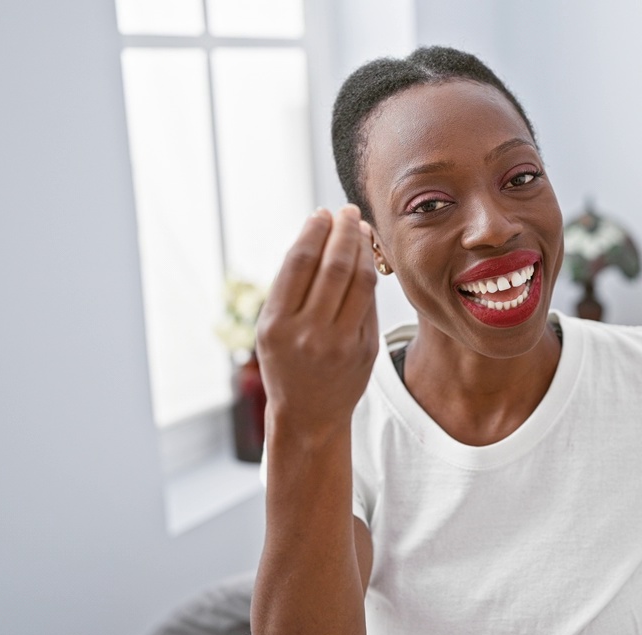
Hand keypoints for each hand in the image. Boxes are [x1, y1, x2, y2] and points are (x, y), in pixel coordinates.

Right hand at [255, 205, 379, 430]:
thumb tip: (319, 233)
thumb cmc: (286, 364)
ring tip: (360, 228)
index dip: (314, 232)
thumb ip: (291, 288)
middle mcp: (308, 334)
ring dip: (362, 247)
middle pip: (333, 266)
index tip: (322, 213)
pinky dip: (370, 273)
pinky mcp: (366, 349)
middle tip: (347, 211)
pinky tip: (367, 257)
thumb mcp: (271, 329)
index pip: (299, 263)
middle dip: (343, 231)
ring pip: (360, 280)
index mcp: (277, 325)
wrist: (309, 416)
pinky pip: (370, 301)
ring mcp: (341, 343)